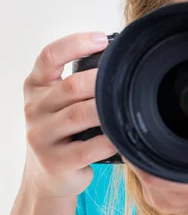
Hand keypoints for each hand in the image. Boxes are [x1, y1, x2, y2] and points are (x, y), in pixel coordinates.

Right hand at [21, 32, 117, 198]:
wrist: (47, 177)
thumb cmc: (63, 131)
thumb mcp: (58, 102)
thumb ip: (76, 81)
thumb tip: (118, 59)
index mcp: (36, 87)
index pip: (49, 56)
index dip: (75, 43)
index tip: (102, 38)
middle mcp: (33, 109)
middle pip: (71, 86)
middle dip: (102, 81)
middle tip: (126, 79)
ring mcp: (41, 137)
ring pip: (79, 115)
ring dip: (107, 109)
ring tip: (127, 105)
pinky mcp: (54, 162)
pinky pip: (87, 148)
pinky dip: (109, 140)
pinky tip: (121, 136)